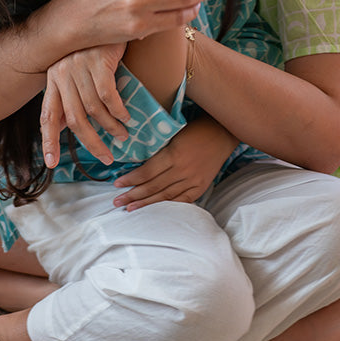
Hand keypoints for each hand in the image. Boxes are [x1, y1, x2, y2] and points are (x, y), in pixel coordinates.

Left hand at [40, 43, 126, 167]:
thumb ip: (71, 97)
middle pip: (74, 119)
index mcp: (53, 78)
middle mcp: (61, 73)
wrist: (108, 15)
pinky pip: (107, 95)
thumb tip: (67, 126)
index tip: (52, 162)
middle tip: (106, 157)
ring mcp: (79, 66)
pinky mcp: (98, 60)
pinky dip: (118, 111)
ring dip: (110, 128)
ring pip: (93, 110)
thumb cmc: (94, 48)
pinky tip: (126, 118)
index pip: (48, 115)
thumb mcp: (77, 72)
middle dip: (91, 142)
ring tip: (122, 136)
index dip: (49, 140)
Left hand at [112, 117, 238, 210]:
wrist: (223, 133)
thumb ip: (158, 150)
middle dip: (133, 195)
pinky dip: (168, 206)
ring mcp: (193, 180)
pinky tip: (156, 211)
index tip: (117, 183)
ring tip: (130, 208)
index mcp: (174, 155)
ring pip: (165, 196)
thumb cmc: (195, 128)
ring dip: (146, 204)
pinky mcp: (201, 186)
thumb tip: (136, 161)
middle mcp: (183, 170)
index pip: (147, 172)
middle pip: (153, 187)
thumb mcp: (174, 134)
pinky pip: (182, 200)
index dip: (131, 179)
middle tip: (116, 202)